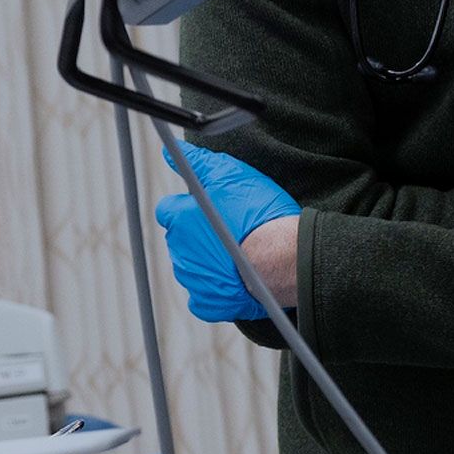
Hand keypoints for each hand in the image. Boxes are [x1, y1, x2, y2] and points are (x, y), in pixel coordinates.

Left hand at [154, 143, 299, 321]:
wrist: (284, 258)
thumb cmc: (260, 215)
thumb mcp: (230, 175)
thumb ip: (197, 163)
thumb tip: (170, 152)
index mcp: (179, 219)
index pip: (169, 210)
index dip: (188, 207)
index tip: (209, 208)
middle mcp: (180, 249)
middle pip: (182, 239)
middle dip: (200, 235)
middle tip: (231, 229)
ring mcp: (193, 278)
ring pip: (192, 266)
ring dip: (209, 260)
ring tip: (239, 253)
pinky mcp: (209, 301)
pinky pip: (203, 297)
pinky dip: (216, 290)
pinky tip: (234, 279)